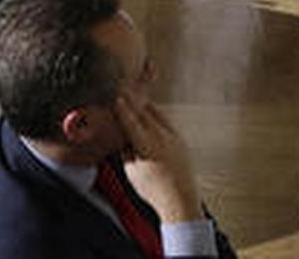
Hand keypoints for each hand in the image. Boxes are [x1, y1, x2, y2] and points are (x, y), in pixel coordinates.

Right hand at [113, 95, 202, 224]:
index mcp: (146, 144)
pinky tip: (152, 122)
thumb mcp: (131, 171)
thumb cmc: (153, 190)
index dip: (122, 108)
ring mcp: (174, 137)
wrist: (180, 200)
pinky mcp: (181, 141)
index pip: (131, 120)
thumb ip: (126, 151)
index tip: (117, 99)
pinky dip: (156, 119)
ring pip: (157, 115)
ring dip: (146, 110)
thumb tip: (123, 139)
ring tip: (137, 106)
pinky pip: (166, 123)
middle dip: (134, 105)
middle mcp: (161, 136)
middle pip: (144, 113)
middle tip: (125, 98)